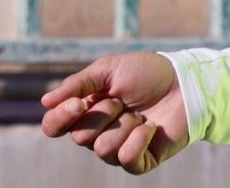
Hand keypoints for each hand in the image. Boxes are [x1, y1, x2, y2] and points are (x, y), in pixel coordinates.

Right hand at [40, 52, 191, 174]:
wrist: (185, 82)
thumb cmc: (147, 73)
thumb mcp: (109, 69)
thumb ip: (77, 85)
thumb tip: (44, 103)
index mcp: (86, 111)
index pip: (54, 127)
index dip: (61, 119)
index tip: (79, 103)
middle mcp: (98, 132)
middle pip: (80, 137)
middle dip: (103, 115)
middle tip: (122, 101)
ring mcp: (119, 148)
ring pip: (102, 150)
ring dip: (124, 126)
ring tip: (140, 114)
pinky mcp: (140, 160)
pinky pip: (126, 160)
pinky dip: (138, 140)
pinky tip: (150, 127)